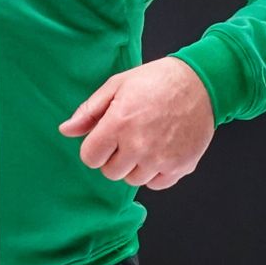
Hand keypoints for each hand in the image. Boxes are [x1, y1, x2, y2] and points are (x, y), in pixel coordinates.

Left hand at [58, 56, 215, 189]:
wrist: (199, 83)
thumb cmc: (156, 80)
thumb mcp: (116, 86)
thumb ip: (89, 111)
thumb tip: (66, 130)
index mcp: (118, 124)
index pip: (90, 158)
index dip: (95, 148)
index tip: (105, 138)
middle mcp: (139, 146)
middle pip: (111, 172)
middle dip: (114, 157)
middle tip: (126, 137)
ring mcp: (161, 159)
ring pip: (133, 179)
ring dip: (135, 165)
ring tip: (145, 140)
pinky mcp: (181, 166)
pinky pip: (156, 184)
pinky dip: (155, 173)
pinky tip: (160, 150)